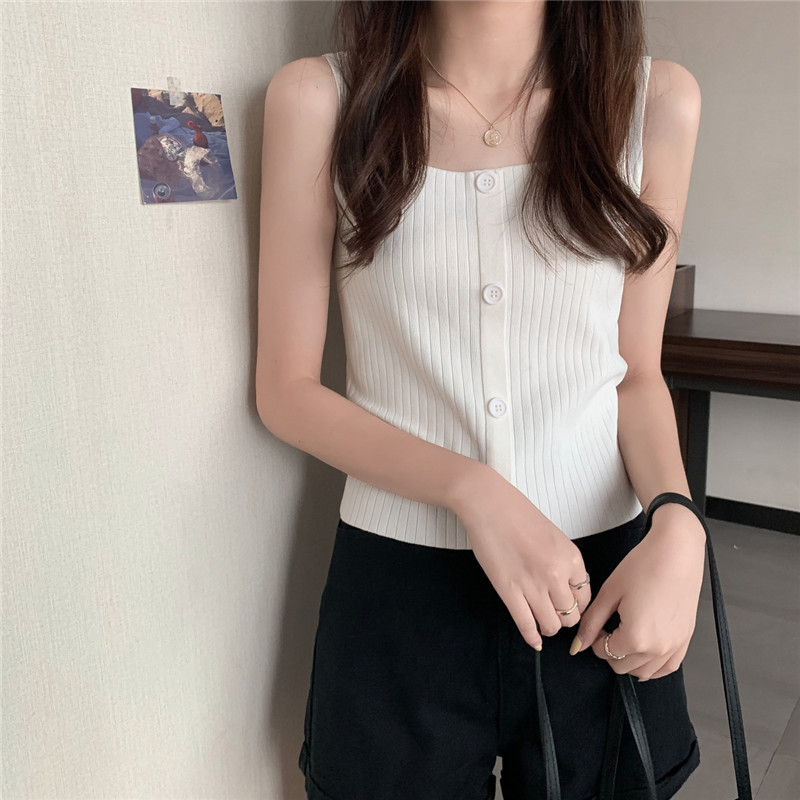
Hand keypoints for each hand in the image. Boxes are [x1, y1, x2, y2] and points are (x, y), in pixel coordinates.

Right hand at [451, 464, 590, 650]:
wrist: (488, 504)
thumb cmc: (517, 513)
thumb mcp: (554, 535)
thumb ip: (563, 562)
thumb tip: (565, 588)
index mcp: (571, 557)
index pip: (585, 597)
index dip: (577, 604)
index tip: (567, 605)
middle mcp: (556, 574)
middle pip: (571, 616)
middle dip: (564, 618)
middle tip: (553, 613)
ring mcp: (532, 584)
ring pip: (552, 625)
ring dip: (548, 627)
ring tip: (541, 621)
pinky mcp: (509, 591)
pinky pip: (526, 625)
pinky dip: (531, 637)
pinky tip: (533, 640)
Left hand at [570, 504, 705, 679]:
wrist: (677, 552)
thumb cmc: (645, 566)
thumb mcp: (610, 592)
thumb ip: (592, 622)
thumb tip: (579, 643)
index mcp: (636, 637)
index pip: (605, 653)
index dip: (595, 639)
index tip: (598, 624)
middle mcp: (657, 648)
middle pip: (623, 667)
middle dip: (610, 651)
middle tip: (609, 627)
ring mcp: (674, 646)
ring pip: (644, 672)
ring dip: (630, 660)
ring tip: (626, 634)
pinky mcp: (686, 640)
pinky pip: (667, 667)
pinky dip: (653, 665)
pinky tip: (645, 650)